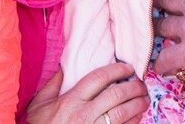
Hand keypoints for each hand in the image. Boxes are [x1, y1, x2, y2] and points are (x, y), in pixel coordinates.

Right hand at [26, 63, 148, 123]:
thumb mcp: (39, 105)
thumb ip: (52, 84)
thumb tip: (64, 65)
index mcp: (71, 101)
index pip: (99, 78)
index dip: (117, 70)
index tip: (128, 67)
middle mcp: (84, 115)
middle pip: (116, 94)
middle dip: (133, 86)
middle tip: (141, 83)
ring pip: (123, 113)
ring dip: (138, 104)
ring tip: (145, 98)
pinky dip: (134, 121)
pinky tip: (138, 115)